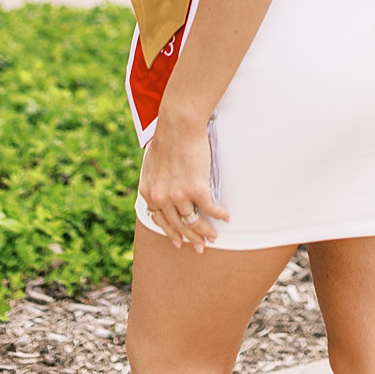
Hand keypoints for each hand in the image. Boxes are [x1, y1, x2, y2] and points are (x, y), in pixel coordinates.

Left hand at [138, 115, 229, 252]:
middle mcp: (161, 198)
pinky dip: (219, 214)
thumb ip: (156, 181)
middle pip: (177, 225)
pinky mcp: (196, 188)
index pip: (160, 220)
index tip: (180, 241)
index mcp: (148, 192)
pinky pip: (210, 208)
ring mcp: (178, 195)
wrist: (178, 125)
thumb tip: (164, 188)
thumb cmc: (167, 138)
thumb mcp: (151, 164)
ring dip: (205, 231)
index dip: (171, 233)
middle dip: (190, 239)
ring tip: (214, 237)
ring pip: (193, 220)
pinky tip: (226, 217)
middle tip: (200, 247)